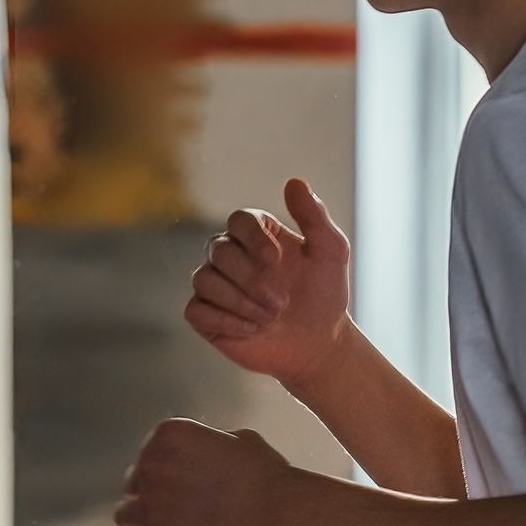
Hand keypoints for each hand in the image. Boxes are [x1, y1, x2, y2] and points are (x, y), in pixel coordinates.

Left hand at [114, 418, 290, 525]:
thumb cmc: (265, 476)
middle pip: (135, 483)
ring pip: (125, 515)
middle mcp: (151, 464)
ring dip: (142, 523)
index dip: (166, 470)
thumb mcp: (239, 440)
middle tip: (177, 509)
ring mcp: (150, 503)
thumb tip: (210, 453)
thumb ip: (211, 443)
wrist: (275, 511)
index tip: (181, 482)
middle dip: (152, 495)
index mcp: (169, 435)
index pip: (151, 452)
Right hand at [185, 178, 351, 387]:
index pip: (238, 220)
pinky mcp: (205, 315)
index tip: (276, 260)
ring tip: (269, 318)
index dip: (253, 238)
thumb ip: (314, 217)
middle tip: (281, 303)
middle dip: (249, 278)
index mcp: (257, 234)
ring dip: (239, 301)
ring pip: (204, 279)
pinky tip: (252, 330)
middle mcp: (231, 255)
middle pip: (218, 249)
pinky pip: (196, 309)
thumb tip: (295, 182)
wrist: (318, 344)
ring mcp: (215, 284)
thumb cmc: (324, 295)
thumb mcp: (330, 253)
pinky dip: (225, 320)